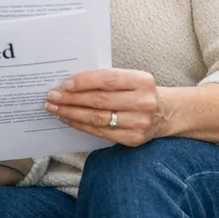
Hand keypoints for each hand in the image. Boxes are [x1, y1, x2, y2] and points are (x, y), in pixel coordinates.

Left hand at [45, 68, 169, 146]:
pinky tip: (68, 119)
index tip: (64, 84)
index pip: (107, 80)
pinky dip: (81, 125)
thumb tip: (69, 83)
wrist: (167, 112)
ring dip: (71, 113)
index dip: (84, 82)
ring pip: (97, 118)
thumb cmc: (139, 91)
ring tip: (54, 108)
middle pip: (99, 101)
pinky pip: (100, 132)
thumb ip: (106, 79)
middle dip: (71, 99)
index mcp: (141, 81)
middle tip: (51, 96)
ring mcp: (139, 123)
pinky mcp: (133, 139)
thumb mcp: (131, 78)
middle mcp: (143, 102)